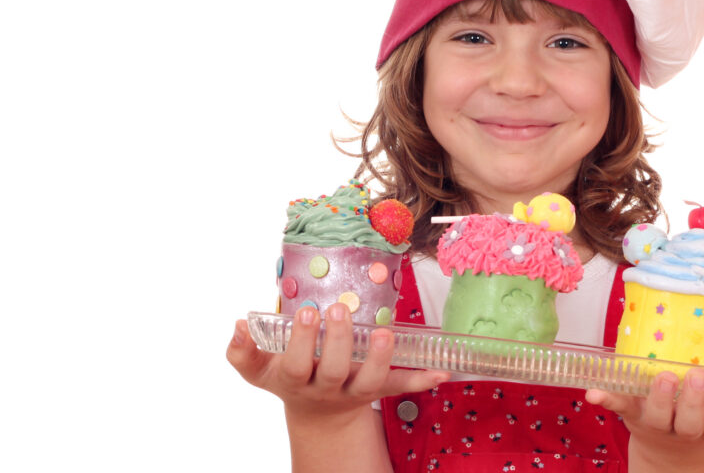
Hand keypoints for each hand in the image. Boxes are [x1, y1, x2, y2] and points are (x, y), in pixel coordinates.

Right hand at [227, 303, 449, 421]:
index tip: (307, 312)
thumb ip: (243, 351)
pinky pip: (401, 388)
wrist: (316, 414)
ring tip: (385, 333)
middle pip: (333, 372)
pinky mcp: (378, 390)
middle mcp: (327, 389)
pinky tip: (443, 371)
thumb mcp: (259, 370)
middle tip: (338, 309)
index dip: (301, 342)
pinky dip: (422, 380)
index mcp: (296, 380)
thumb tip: (239, 325)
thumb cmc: (288, 378)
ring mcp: (355, 391)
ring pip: (369, 383)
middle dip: (337, 342)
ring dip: (380, 360)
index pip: (296, 365)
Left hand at [585, 368, 703, 470]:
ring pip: (658, 417)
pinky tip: (592, 393)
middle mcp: (686, 430)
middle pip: (691, 424)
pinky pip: (619, 406)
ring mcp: (657, 424)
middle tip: (698, 377)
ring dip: (659, 398)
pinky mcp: (633, 414)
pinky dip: (606, 398)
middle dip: (694, 402)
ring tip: (664, 376)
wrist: (670, 451)